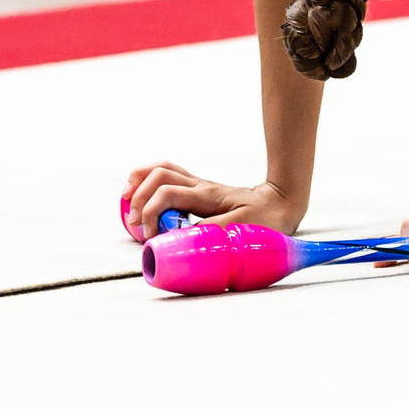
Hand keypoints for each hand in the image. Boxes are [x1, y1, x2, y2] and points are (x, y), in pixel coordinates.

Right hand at [122, 161, 302, 239]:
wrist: (281, 203)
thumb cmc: (264, 220)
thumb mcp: (240, 230)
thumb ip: (211, 233)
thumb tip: (182, 239)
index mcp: (207, 196)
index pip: (167, 194)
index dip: (151, 214)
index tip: (150, 237)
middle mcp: (199, 186)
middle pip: (159, 175)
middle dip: (140, 197)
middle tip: (135, 223)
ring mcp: (198, 185)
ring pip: (162, 168)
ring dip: (140, 182)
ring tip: (128, 201)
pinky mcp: (198, 189)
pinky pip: (169, 175)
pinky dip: (149, 180)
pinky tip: (141, 194)